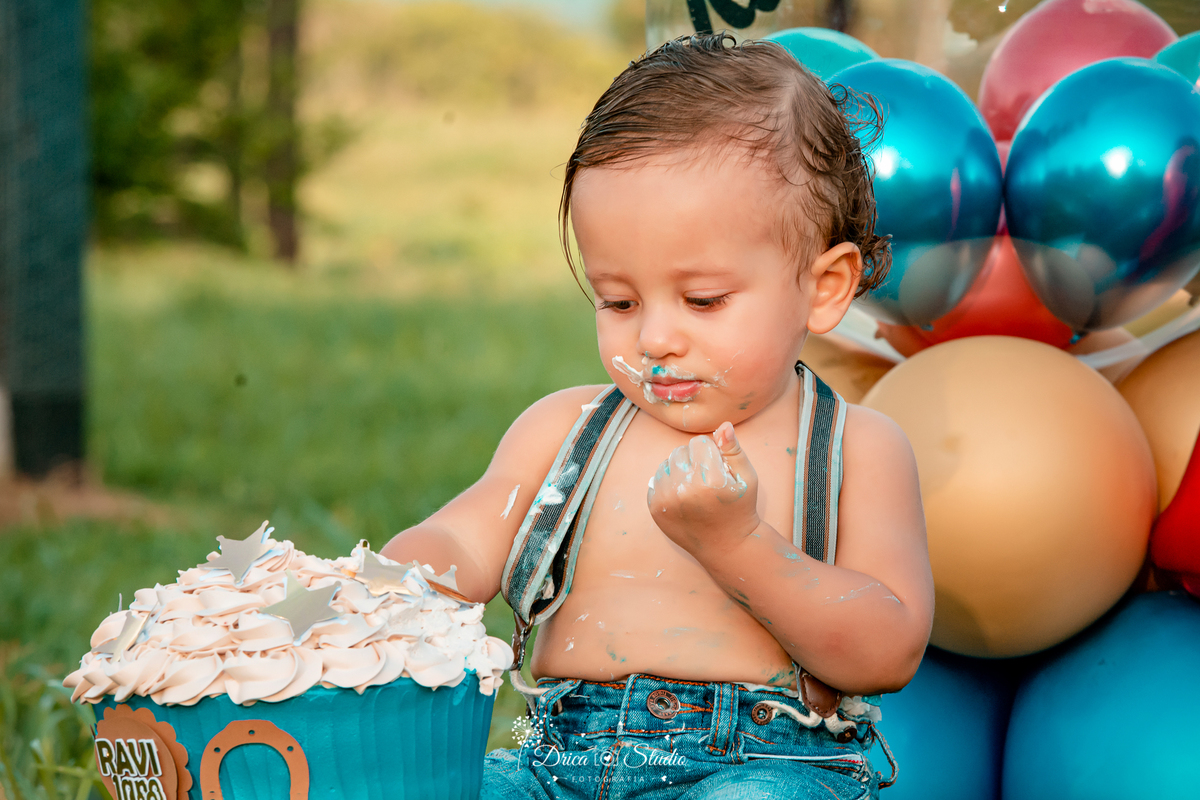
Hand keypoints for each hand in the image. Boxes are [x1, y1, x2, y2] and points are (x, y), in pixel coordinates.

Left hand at [647, 422, 759, 552]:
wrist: (727, 545)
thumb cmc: (740, 508)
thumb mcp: (747, 478)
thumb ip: (733, 449)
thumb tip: (723, 425)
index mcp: (710, 480)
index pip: (699, 443)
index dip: (711, 452)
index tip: (718, 469)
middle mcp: (684, 490)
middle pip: (680, 451)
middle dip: (694, 460)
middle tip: (707, 480)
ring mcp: (666, 500)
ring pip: (667, 463)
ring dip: (679, 470)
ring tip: (694, 488)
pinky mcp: (655, 508)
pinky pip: (655, 479)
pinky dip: (667, 484)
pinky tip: (682, 496)